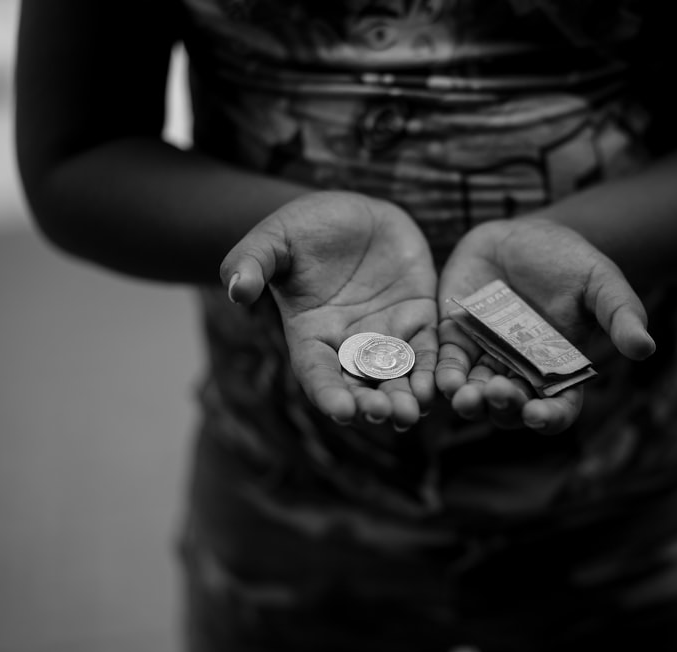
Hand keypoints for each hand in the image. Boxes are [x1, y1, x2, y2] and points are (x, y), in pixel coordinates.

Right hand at [220, 191, 437, 429]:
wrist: (350, 210)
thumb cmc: (304, 226)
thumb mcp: (273, 239)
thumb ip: (252, 263)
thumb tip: (236, 289)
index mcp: (311, 335)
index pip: (318, 374)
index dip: (329, 394)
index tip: (342, 412)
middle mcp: (350, 344)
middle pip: (361, 386)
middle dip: (373, 404)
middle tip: (387, 415)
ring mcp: (386, 334)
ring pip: (398, 376)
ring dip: (407, 396)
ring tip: (415, 410)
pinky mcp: (418, 318)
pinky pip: (429, 350)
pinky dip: (433, 369)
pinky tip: (440, 385)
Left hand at [436, 219, 654, 433]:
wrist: (525, 235)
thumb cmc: (570, 262)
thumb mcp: (602, 283)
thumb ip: (622, 315)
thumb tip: (645, 348)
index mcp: (560, 370)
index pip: (558, 408)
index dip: (549, 417)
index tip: (538, 415)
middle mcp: (521, 374)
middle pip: (511, 406)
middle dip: (503, 405)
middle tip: (497, 393)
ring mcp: (486, 359)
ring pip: (475, 394)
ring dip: (468, 401)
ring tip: (463, 397)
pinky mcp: (456, 340)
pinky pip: (447, 366)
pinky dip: (443, 376)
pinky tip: (442, 381)